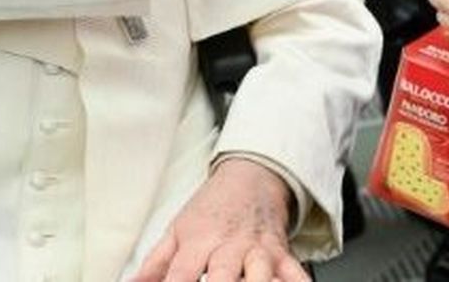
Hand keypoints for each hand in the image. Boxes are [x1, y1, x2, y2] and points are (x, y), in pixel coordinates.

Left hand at [132, 158, 306, 281]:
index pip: (181, 274)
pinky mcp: (281, 252)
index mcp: (199, 241)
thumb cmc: (212, 208)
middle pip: (223, 275)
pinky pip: (294, 272)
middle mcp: (229, 246)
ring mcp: (257, 249)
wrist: (251, 176)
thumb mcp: (176, 230)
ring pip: (260, 273)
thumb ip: (154, 264)